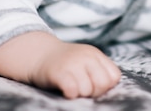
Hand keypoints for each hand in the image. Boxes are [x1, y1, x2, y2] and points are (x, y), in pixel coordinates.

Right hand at [0, 32, 120, 98]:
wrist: (36, 54)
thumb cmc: (64, 64)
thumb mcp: (85, 61)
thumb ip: (99, 70)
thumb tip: (108, 87)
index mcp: (95, 54)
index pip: (114, 77)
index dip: (105, 86)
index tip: (92, 85)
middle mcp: (86, 56)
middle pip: (103, 84)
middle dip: (94, 92)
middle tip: (81, 89)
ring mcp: (73, 63)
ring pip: (87, 90)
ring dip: (79, 94)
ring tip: (70, 87)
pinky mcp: (59, 72)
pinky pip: (73, 90)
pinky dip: (70, 94)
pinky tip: (65, 90)